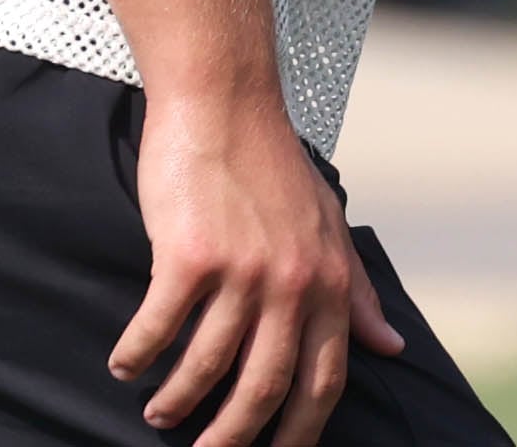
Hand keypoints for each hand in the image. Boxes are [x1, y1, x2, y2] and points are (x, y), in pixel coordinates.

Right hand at [111, 96, 405, 445]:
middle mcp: (293, 283)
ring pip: (207, 366)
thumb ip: (357, 292)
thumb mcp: (329, 227)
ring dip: (176, 400)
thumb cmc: (273, 165)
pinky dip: (137, 355)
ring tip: (158, 413)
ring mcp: (242, 271)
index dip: (302, 431)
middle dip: (234, 435)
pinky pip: (159, 328)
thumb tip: (392, 347)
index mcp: (330, 281)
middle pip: (265, 387)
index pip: (324, 379)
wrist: (225, 102)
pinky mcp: (190, 257)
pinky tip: (124, 365)